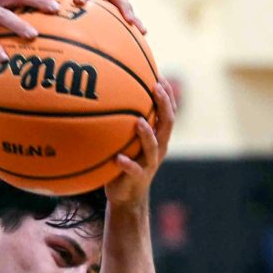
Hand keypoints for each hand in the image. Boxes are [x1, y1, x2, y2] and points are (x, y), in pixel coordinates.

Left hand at [106, 78, 176, 205]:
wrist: (126, 196)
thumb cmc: (124, 164)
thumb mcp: (126, 142)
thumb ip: (123, 125)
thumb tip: (105, 100)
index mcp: (158, 138)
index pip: (168, 112)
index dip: (167, 95)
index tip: (159, 75)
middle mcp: (158, 148)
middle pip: (167, 123)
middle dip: (163, 104)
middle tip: (155, 87)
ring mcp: (149, 164)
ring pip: (153, 146)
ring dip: (146, 134)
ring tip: (139, 121)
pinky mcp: (137, 178)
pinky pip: (134, 170)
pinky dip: (127, 164)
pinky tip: (118, 158)